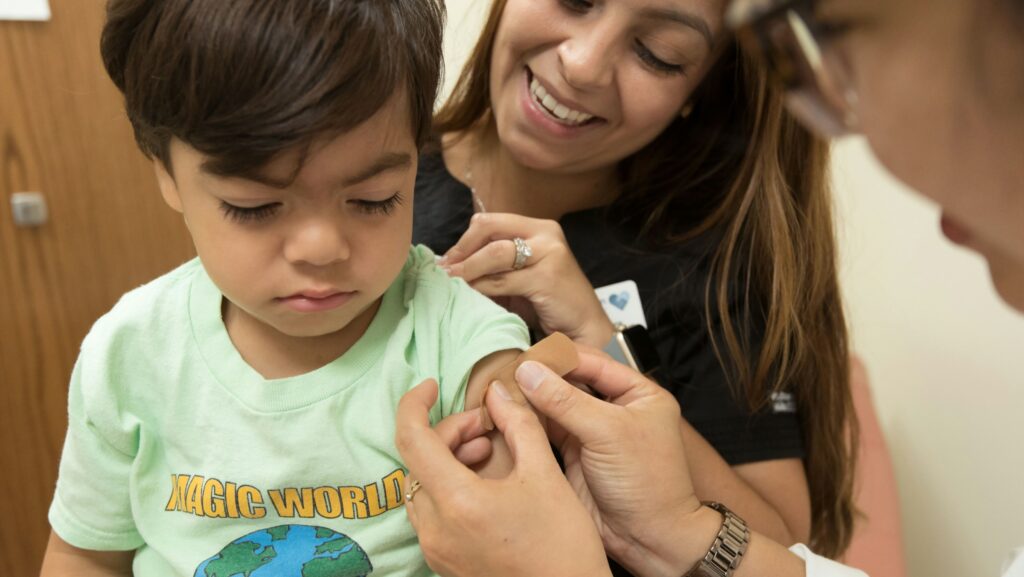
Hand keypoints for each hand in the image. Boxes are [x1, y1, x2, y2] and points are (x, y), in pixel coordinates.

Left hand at [395, 379, 610, 576]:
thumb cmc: (563, 546)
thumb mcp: (546, 474)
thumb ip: (519, 424)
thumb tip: (498, 392)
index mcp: (458, 503)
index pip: (411, 439)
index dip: (414, 404)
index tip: (429, 386)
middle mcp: (436, 529)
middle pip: (418, 460)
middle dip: (449, 432)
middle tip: (486, 427)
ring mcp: (436, 549)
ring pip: (422, 485)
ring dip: (448, 459)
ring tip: (488, 451)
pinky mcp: (443, 561)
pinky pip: (430, 511)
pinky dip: (448, 486)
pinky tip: (483, 482)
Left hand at [438, 212, 614, 347]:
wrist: (584, 328)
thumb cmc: (549, 304)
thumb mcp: (519, 278)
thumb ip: (494, 267)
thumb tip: (451, 266)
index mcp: (539, 228)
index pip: (490, 222)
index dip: (464, 240)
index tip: (447, 261)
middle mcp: (546, 233)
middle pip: (489, 229)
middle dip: (461, 251)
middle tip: (444, 271)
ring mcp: (549, 253)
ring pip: (494, 253)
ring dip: (467, 270)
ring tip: (451, 283)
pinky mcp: (547, 276)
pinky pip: (502, 280)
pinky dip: (481, 287)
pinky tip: (470, 296)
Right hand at [513, 349, 715, 576]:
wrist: (649, 538)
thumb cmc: (649, 484)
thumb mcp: (608, 432)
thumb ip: (566, 400)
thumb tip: (529, 372)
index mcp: (638, 393)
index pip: (593, 362)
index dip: (559, 358)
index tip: (527, 356)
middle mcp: (615, 408)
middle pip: (571, 382)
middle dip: (541, 378)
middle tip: (508, 372)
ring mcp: (594, 431)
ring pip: (556, 405)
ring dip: (531, 399)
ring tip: (502, 390)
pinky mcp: (575, 454)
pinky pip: (547, 430)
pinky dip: (528, 422)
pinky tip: (508, 414)